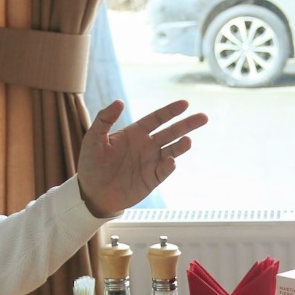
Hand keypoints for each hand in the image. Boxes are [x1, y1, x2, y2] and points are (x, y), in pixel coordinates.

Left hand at [76, 99, 207, 217]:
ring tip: (188, 141)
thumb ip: (104, 119)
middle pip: (171, 132)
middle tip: (203, 117)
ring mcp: (151, 162)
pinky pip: (164, 171)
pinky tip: (170, 161)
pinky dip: (169, 166)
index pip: (157, 118)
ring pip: (172, 151)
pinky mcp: (152, 179)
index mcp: (135, 133)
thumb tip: (120, 101)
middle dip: (187, 125)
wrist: (91, 193)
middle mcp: (147, 146)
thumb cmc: (91, 164)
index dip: (171, 111)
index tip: (185, 104)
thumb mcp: (93, 138)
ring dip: (181, 146)